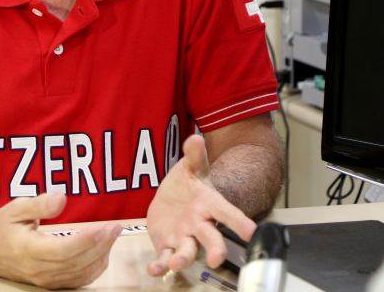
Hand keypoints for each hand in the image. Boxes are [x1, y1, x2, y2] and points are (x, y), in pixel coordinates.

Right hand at [0, 193, 121, 289]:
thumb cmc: (0, 228)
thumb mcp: (15, 208)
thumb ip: (39, 203)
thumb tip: (62, 198)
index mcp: (28, 250)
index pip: (65, 249)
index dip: (89, 239)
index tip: (106, 226)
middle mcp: (38, 269)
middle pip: (78, 262)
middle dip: (102, 245)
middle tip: (116, 227)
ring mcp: (45, 280)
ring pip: (81, 273)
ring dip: (101, 256)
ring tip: (111, 236)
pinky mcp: (50, 284)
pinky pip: (78, 280)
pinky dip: (94, 268)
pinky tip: (101, 253)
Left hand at [146, 135, 255, 275]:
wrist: (172, 200)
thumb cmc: (187, 185)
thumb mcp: (190, 168)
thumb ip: (194, 155)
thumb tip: (195, 138)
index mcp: (209, 205)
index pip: (228, 214)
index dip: (240, 223)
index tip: (252, 233)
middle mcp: (200, 225)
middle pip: (211, 238)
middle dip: (215, 249)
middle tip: (217, 259)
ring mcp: (184, 237)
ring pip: (187, 251)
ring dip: (183, 258)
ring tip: (177, 263)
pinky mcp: (167, 244)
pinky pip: (165, 257)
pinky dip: (160, 265)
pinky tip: (154, 270)